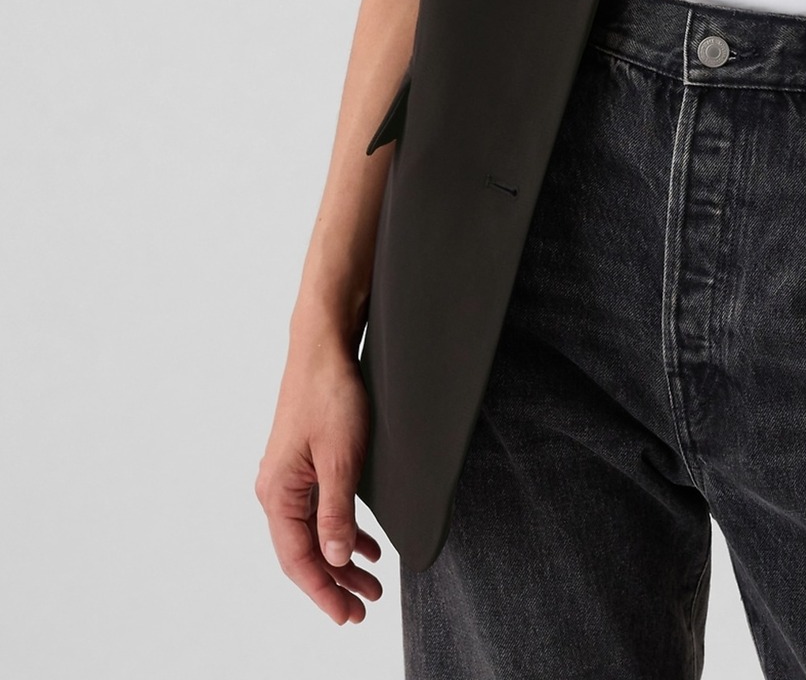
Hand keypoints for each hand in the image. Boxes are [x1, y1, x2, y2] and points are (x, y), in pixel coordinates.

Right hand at [255, 337, 383, 624]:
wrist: (323, 345)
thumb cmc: (330, 395)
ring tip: (372, 582)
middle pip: (305, 551)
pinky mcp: (304, 462)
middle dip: (335, 582)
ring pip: (314, 532)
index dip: (324, 591)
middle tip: (365, 607)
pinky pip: (320, 510)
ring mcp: (289, 476)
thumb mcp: (341, 457)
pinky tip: (365, 545)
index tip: (347, 616)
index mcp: (278, 493)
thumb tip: (335, 558)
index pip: (298, 559)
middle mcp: (277, 490)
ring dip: (342, 558)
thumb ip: (336, 511)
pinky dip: (342, 530)